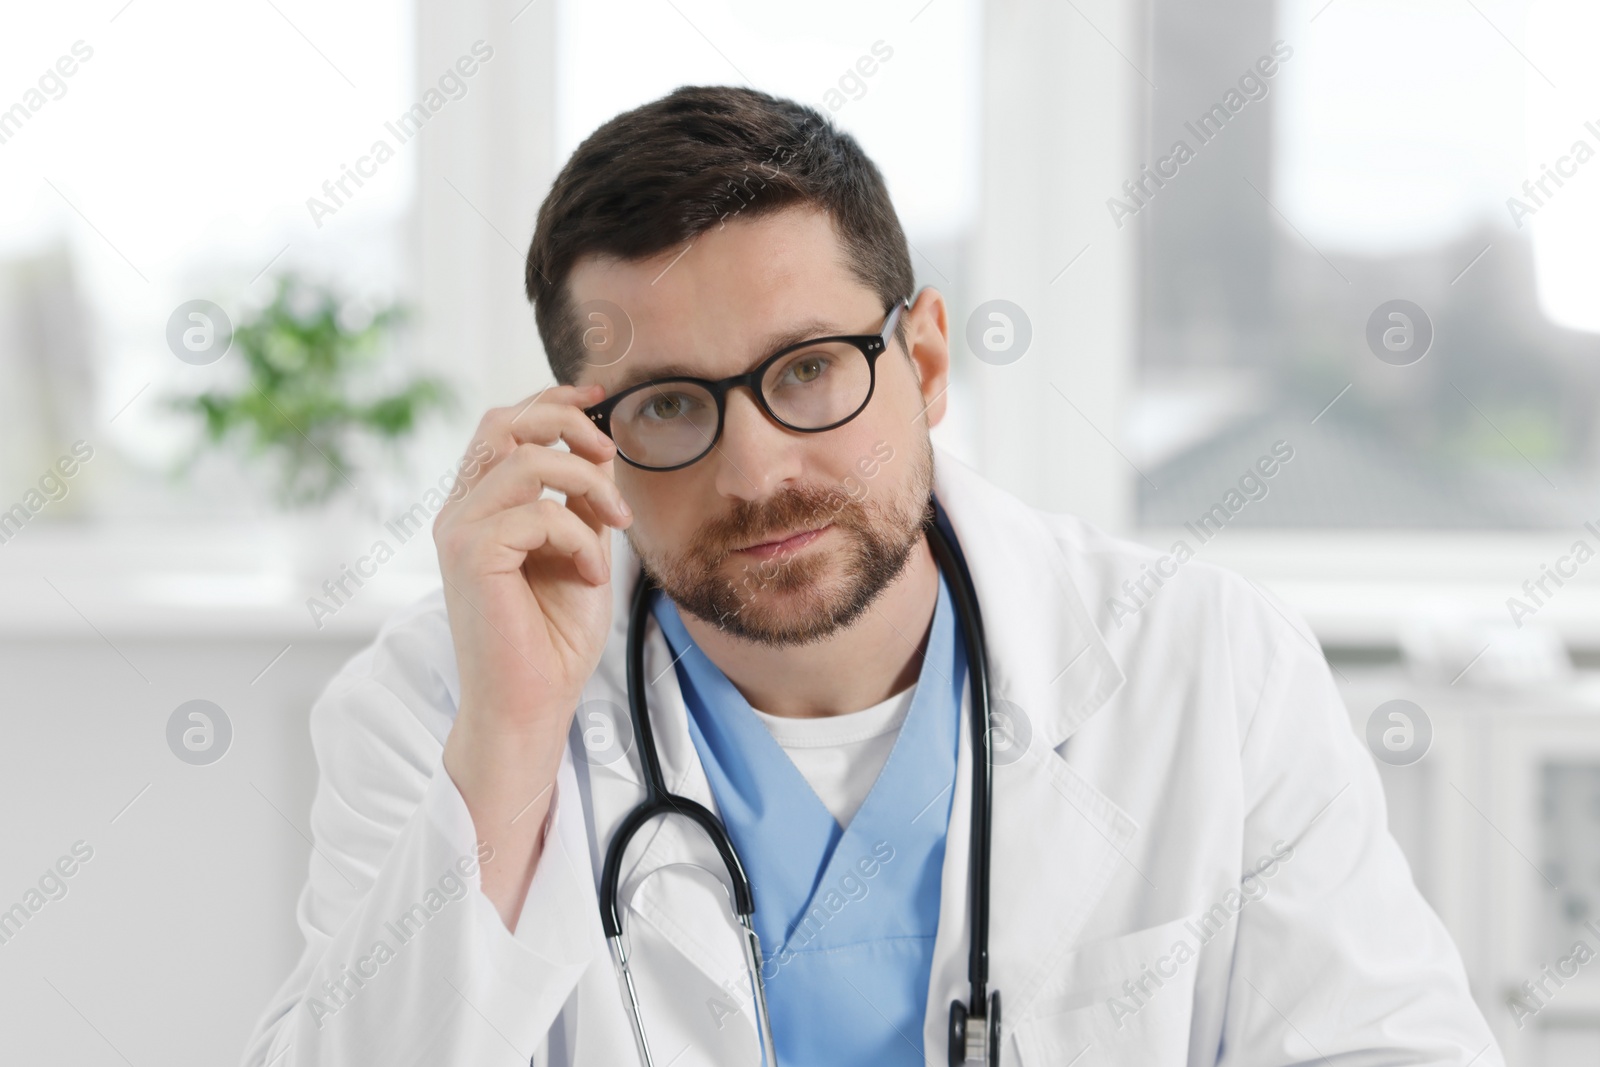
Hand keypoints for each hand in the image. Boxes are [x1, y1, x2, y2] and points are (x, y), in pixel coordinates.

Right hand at [433, 383, 630, 926]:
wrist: (534, 703)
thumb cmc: (554, 637)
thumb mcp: (579, 550)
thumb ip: (579, 502)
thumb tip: (599, 454)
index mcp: (480, 506)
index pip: (505, 426)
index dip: (551, 398)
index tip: (598, 394)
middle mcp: (459, 512)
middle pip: (504, 422)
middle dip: (565, 422)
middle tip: (610, 455)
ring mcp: (458, 530)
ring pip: (526, 460)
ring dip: (586, 484)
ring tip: (614, 526)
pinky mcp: (469, 554)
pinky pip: (536, 511)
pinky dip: (577, 534)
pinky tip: (589, 572)